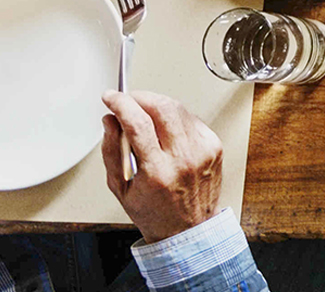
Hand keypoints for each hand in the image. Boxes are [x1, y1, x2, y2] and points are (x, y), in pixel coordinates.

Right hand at [100, 91, 224, 242]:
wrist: (189, 228)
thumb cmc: (154, 212)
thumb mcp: (120, 188)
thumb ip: (111, 151)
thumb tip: (110, 120)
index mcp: (158, 171)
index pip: (137, 123)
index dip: (121, 103)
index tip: (111, 97)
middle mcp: (184, 158)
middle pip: (163, 107)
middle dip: (140, 96)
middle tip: (127, 100)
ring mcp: (203, 150)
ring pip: (179, 109)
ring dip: (157, 103)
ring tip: (142, 113)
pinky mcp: (214, 146)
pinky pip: (191, 119)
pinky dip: (174, 117)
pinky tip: (164, 127)